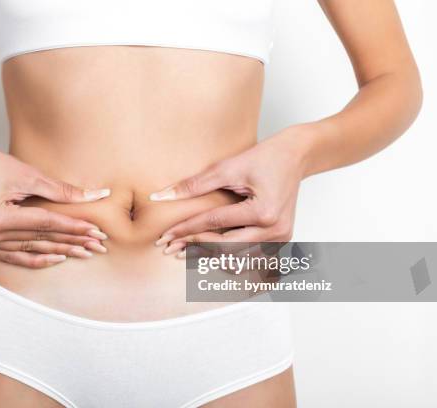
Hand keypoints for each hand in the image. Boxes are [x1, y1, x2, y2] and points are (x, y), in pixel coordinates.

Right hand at [0, 141, 110, 267]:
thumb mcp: (29, 175)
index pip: (45, 223)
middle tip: (98, 246)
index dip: (73, 227)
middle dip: (72, 241)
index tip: (96, 230)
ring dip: (60, 250)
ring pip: (31, 248)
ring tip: (85, 253)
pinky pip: (15, 256)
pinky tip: (59, 258)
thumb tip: (99, 195)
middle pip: (40, 238)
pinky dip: (37, 257)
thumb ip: (63, 190)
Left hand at [150, 127, 308, 255]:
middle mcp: (274, 230)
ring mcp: (280, 238)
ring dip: (209, 256)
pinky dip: (229, 257)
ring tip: (183, 253)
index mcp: (263, 212)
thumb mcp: (228, 167)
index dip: (186, 229)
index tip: (165, 235)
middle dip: (195, 247)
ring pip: (237, 258)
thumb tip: (161, 196)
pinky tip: (207, 255)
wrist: (296, 156)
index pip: (214, 224)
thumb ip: (194, 184)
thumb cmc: (265, 157)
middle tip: (169, 248)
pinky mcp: (281, 240)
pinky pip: (250, 256)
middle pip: (226, 247)